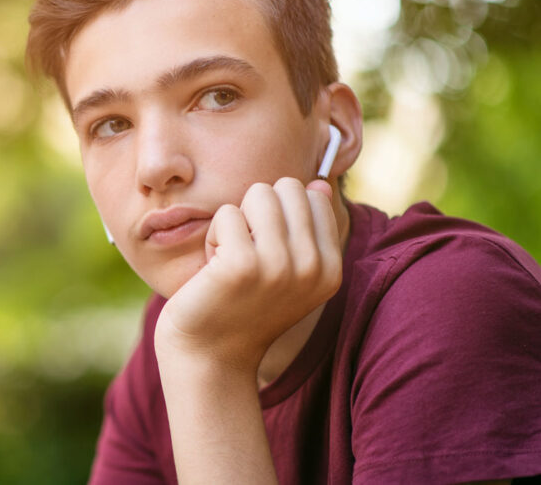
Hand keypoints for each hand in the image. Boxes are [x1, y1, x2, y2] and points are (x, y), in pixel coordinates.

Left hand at [155, 177, 341, 370]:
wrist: (209, 356)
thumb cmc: (241, 306)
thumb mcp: (286, 270)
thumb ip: (307, 228)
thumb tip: (319, 183)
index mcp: (330, 269)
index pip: (314, 197)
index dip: (280, 215)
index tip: (267, 254)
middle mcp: (313, 268)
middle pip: (287, 188)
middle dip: (258, 212)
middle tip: (245, 254)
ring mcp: (280, 265)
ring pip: (258, 194)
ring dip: (235, 222)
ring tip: (230, 260)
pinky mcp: (242, 264)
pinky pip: (226, 214)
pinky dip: (213, 236)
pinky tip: (213, 270)